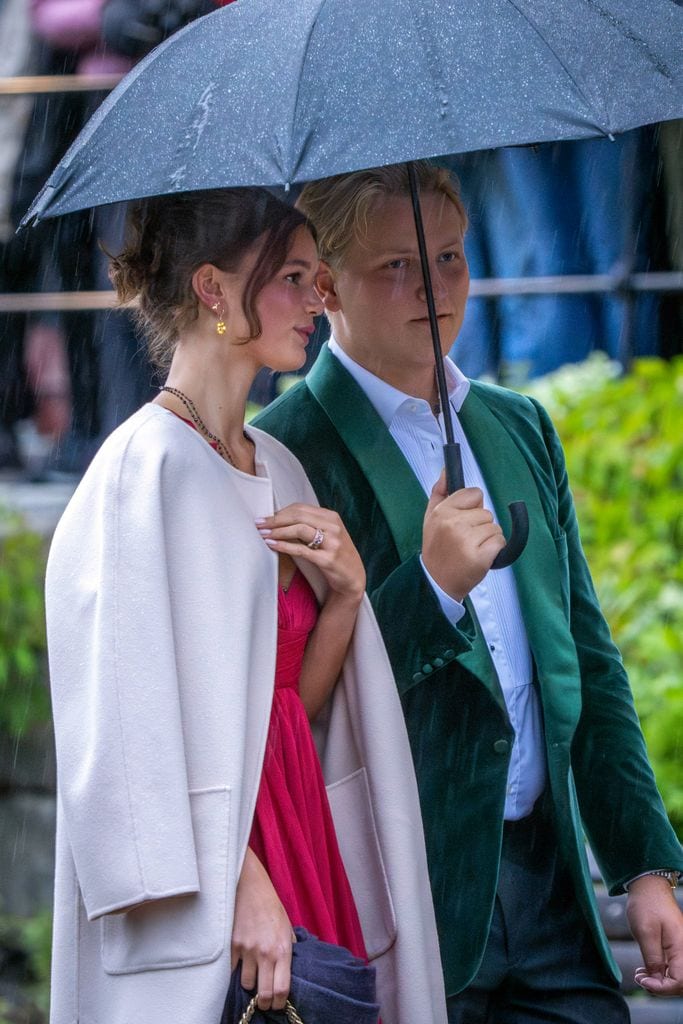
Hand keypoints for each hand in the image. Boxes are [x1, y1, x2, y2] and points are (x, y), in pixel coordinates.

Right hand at [231, 848, 294, 1010]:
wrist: (250, 887)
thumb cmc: (271, 906)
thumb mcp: (286, 926)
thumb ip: (288, 947)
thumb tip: (289, 968)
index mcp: (283, 949)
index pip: (282, 988)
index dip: (279, 1003)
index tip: (277, 1005)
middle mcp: (265, 953)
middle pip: (264, 993)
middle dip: (264, 1003)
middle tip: (263, 1003)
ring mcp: (247, 950)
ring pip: (246, 984)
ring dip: (249, 984)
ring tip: (252, 977)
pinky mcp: (232, 945)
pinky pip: (232, 970)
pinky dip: (235, 972)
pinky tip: (239, 966)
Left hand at [257, 504, 365, 602]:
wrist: (353, 577)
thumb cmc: (335, 554)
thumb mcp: (327, 534)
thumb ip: (310, 524)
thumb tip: (280, 519)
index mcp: (331, 517)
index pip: (300, 508)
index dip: (280, 512)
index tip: (265, 518)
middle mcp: (333, 527)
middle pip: (298, 516)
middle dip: (275, 519)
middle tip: (259, 524)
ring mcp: (332, 543)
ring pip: (299, 529)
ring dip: (278, 531)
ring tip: (264, 535)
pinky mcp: (328, 559)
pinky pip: (301, 550)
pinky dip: (284, 546)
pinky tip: (273, 545)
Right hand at [422, 471, 505, 601]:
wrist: (436, 582)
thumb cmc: (437, 548)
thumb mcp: (430, 518)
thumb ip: (440, 492)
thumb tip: (447, 470)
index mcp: (442, 511)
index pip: (474, 494)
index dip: (473, 507)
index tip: (464, 520)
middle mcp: (454, 523)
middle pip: (486, 512)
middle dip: (480, 526)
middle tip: (464, 540)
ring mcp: (467, 540)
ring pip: (495, 528)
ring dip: (488, 539)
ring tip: (471, 549)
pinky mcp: (480, 557)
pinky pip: (500, 542)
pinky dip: (494, 550)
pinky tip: (480, 557)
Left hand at [627, 875, 682, 995]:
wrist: (649, 886)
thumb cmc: (646, 905)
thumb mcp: (645, 932)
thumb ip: (652, 958)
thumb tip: (656, 980)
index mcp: (680, 947)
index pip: (679, 982)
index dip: (661, 988)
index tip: (642, 980)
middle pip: (681, 983)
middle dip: (661, 987)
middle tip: (640, 979)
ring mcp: (680, 948)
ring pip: (677, 977)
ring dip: (660, 982)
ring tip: (640, 975)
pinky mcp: (674, 947)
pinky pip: (672, 968)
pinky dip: (660, 973)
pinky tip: (644, 970)